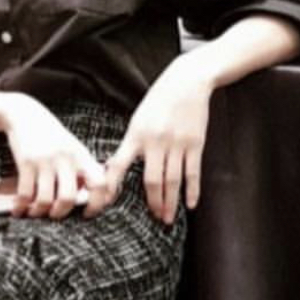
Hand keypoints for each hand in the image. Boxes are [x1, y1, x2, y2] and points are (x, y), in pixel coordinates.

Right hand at [0, 94, 106, 219]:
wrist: (25, 114)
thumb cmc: (51, 136)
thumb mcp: (72, 147)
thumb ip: (82, 168)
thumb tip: (89, 196)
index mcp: (82, 156)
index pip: (99, 183)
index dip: (97, 203)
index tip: (88, 213)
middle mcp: (65, 158)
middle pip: (68, 197)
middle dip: (60, 213)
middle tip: (54, 214)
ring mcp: (45, 160)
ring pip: (45, 199)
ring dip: (39, 212)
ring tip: (35, 212)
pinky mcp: (26, 162)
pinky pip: (25, 193)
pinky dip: (21, 206)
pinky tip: (18, 209)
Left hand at [89, 66, 211, 222]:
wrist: (187, 81)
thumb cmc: (159, 101)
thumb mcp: (138, 119)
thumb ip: (131, 144)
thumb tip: (116, 169)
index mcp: (136, 135)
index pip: (118, 166)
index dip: (110, 187)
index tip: (104, 205)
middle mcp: (155, 141)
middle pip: (152, 181)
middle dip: (152, 203)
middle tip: (153, 217)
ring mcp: (176, 143)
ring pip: (172, 181)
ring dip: (170, 203)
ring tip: (167, 218)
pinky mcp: (195, 143)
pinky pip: (193, 173)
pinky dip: (192, 191)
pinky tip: (190, 205)